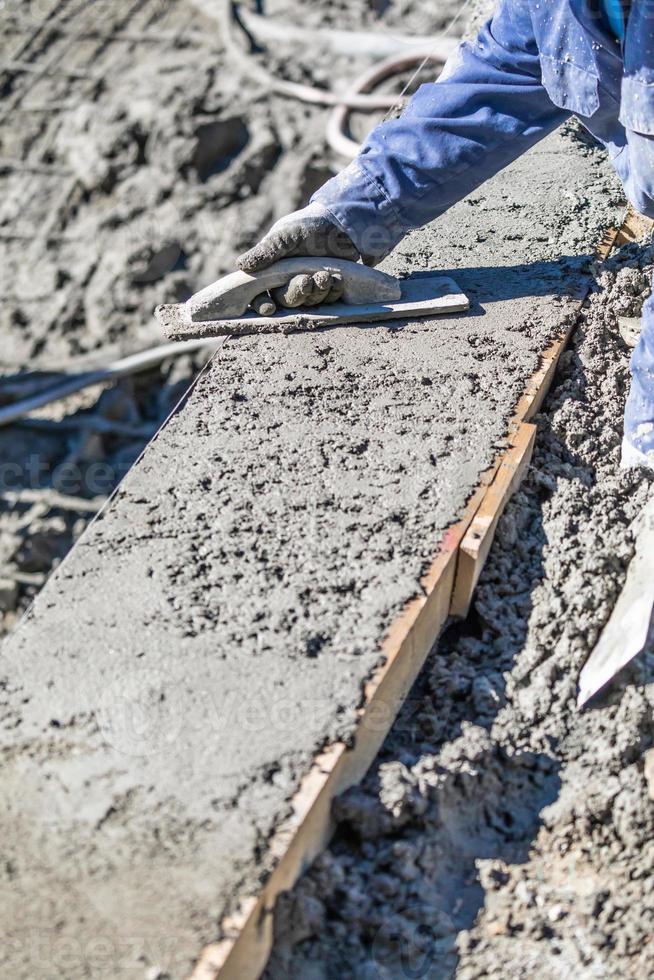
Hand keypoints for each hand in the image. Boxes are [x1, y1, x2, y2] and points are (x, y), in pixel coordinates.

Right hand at [236, 203, 362, 313]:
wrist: (340, 222)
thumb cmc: (307, 225)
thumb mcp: (284, 235)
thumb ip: (265, 252)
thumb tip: (240, 265)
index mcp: (272, 271)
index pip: (260, 295)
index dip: (262, 304)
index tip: (269, 308)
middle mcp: (288, 282)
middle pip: (286, 301)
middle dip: (296, 293)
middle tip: (306, 280)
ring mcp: (309, 287)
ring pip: (309, 302)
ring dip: (317, 291)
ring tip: (325, 275)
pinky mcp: (328, 289)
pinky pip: (329, 299)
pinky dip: (333, 291)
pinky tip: (336, 279)